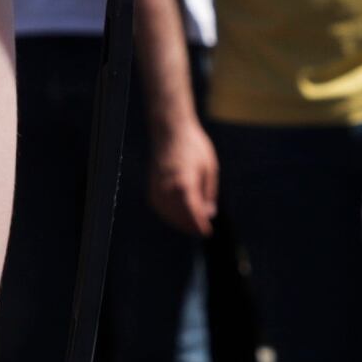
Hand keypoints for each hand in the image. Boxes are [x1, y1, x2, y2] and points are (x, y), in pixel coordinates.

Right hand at [148, 121, 217, 236]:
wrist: (170, 130)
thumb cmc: (193, 146)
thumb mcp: (210, 169)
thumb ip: (208, 193)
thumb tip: (209, 213)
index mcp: (185, 184)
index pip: (193, 214)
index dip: (200, 226)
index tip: (208, 232)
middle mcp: (168, 189)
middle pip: (180, 218)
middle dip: (191, 226)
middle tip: (202, 229)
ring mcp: (157, 188)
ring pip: (168, 215)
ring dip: (180, 222)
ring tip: (192, 224)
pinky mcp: (151, 187)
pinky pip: (160, 208)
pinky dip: (170, 214)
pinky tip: (179, 215)